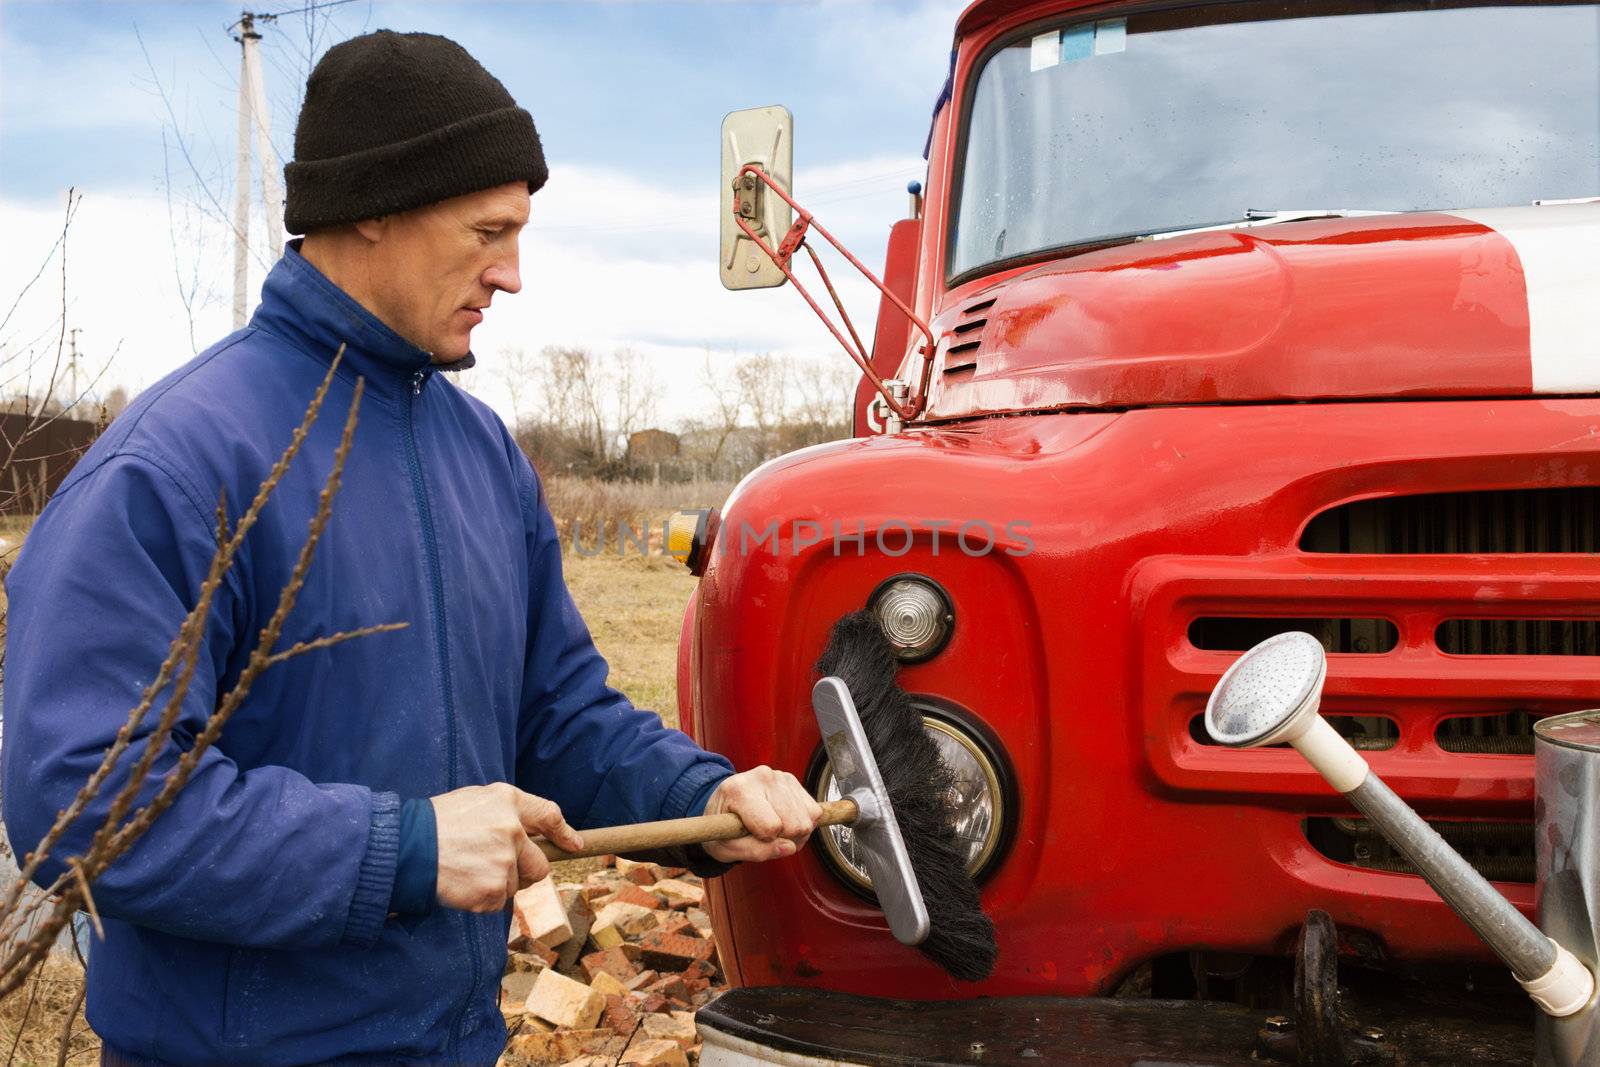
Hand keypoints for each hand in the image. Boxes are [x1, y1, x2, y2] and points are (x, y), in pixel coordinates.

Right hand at [430, 783, 583, 912]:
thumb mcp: (473, 802)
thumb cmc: (434, 824)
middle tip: (494, 869)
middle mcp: (512, 829)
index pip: (549, 815)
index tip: (574, 845)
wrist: (405, 848)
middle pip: (539, 864)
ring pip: (516, 885)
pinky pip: (498, 902)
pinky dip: (482, 900)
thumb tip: (529, 833)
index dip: (564, 832)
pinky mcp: (493, 888)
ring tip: (467, 871)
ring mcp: (504, 860)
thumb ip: (505, 813)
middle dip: (524, 871)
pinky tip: (462, 885)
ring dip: (497, 885)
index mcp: (507, 801)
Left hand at [702, 766, 823, 863]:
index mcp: (739, 790)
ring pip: (807, 819)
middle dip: (783, 839)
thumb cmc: (721, 827)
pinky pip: (814, 811)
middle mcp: (762, 776)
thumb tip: (789, 848)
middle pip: (793, 824)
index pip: (771, 826)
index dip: (765, 840)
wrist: (724, 805)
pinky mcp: (792, 780)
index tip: (751, 836)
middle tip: (763, 837)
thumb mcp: (727, 848)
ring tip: (772, 831)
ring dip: (794, 834)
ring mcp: (780, 776)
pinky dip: (803, 823)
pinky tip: (784, 822)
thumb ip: (756, 851)